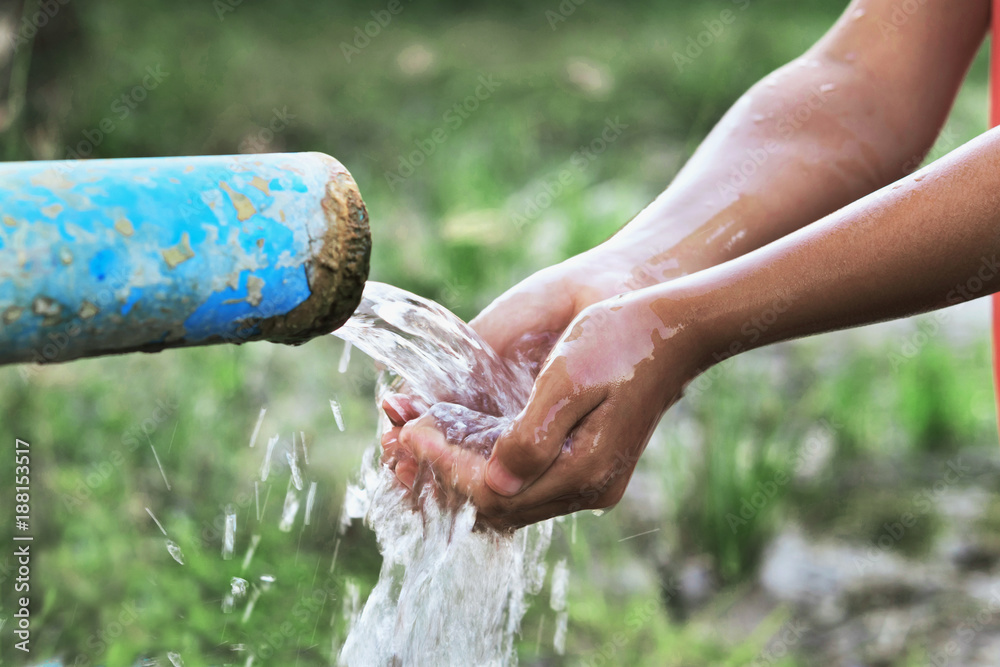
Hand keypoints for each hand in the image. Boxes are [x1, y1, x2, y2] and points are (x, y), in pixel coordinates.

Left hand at [379, 249, 638, 490]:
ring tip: (425, 438)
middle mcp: (589, 488)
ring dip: (463, 474)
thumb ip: (532, 435)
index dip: (444, 466)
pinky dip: (489, 467)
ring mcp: (592, 482)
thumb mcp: (570, 378)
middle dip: (444, 476)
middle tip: (404, 439)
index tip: (411, 432)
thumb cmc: (621, 340)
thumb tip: (492, 481)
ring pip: (510, 499)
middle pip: (497, 507)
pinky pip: (527, 484)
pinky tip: (465, 440)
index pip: (493, 492)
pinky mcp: (591, 468)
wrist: (674, 329)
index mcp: (585, 470)